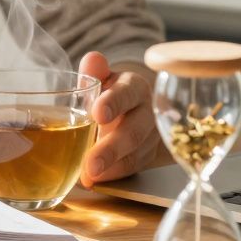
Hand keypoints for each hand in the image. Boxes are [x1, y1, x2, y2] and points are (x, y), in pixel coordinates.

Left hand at [77, 51, 159, 187]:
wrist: (129, 107)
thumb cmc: (109, 91)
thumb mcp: (101, 78)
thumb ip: (93, 72)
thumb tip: (92, 59)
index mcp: (135, 87)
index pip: (126, 94)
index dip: (112, 103)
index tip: (97, 114)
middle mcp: (148, 112)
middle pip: (133, 131)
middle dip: (110, 149)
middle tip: (90, 164)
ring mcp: (151, 136)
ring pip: (135, 154)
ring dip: (111, 168)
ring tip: (88, 177)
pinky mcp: (147, 156)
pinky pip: (132, 167)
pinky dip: (113, 175)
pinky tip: (96, 180)